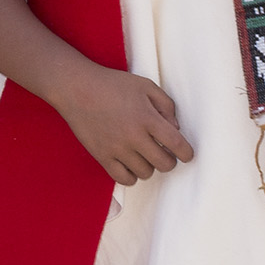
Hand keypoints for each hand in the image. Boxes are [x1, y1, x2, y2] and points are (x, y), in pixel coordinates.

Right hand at [49, 67, 193, 183]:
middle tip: (164, 153)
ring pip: (145, 173)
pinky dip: (132, 175)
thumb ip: (166, 106)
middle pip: (164, 164)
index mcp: (147, 117)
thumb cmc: (113, 85)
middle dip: (169, 161)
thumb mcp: (145, 86)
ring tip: (144, 155)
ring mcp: (117, 149)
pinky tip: (131, 164)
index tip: (186, 155)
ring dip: (150, 166)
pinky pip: (124, 179)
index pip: (177, 144)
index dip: (187, 153)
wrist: (77, 89)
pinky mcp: (102, 156)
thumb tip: (176, 129)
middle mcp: (134, 136)